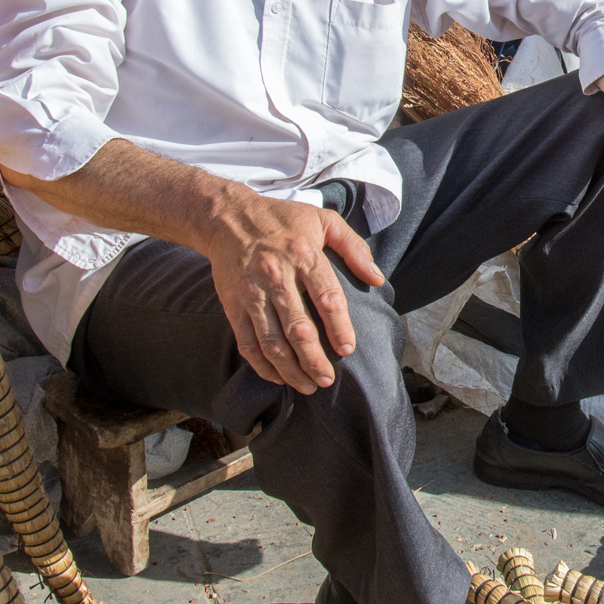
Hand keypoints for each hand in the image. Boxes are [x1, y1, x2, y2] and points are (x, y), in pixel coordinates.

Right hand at [199, 195, 384, 393]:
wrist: (227, 217)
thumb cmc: (282, 219)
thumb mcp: (323, 220)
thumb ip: (354, 247)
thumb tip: (377, 278)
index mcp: (303, 255)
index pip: (326, 298)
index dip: (339, 328)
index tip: (348, 349)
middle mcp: (277, 276)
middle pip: (298, 328)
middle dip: (315, 360)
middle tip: (328, 379)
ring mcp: (252, 293)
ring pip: (272, 342)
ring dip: (291, 369)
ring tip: (309, 386)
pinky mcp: (233, 304)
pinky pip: (248, 342)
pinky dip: (262, 365)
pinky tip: (278, 378)